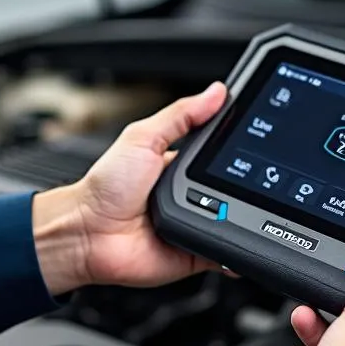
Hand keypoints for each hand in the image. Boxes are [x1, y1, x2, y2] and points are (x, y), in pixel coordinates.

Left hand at [31, 82, 229, 295]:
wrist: (87, 234)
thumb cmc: (104, 187)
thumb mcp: (142, 137)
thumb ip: (180, 116)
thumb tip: (215, 92)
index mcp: (181, 166)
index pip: (221, 154)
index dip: (237, 148)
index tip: (256, 137)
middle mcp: (191, 196)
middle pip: (234, 187)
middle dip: (244, 184)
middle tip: (240, 179)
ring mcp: (196, 225)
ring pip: (237, 219)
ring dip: (238, 213)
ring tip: (223, 206)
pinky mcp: (196, 253)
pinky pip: (226, 251)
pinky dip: (234, 247)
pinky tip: (235, 237)